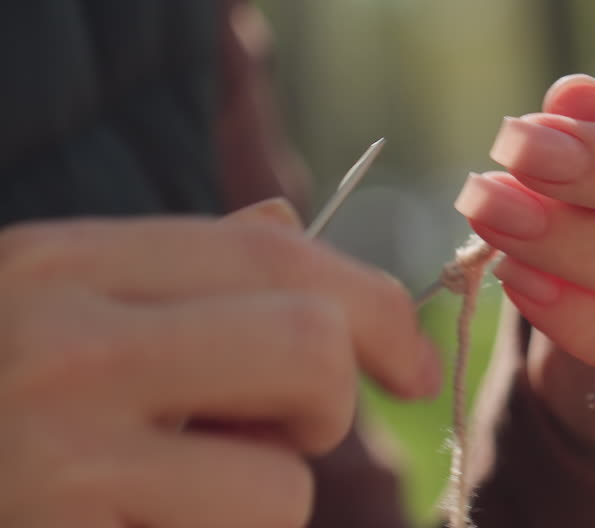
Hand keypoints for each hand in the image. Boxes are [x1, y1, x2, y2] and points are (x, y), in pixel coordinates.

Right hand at [0, 200, 437, 526]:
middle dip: (333, 401)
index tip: (414, 363)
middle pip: (307, 346)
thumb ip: (170, 271)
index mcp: (67, 260)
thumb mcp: (46, 299)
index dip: (376, 306)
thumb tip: (288, 228)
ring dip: (263, 500)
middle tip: (294, 430)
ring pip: (280, 484)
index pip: (278, 255)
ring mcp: (57, 456)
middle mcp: (63, 344)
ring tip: (175, 494)